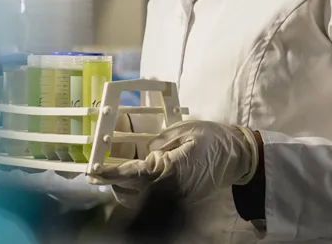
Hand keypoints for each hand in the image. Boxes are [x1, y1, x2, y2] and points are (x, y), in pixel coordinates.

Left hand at [87, 120, 258, 204]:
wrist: (237, 157)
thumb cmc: (213, 139)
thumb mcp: (186, 131)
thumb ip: (162, 143)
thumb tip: (145, 153)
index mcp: (172, 169)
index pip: (134, 174)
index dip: (111, 173)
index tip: (93, 171)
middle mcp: (171, 188)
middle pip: (133, 192)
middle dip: (113, 183)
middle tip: (96, 173)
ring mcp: (175, 197)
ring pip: (140, 200)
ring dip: (123, 190)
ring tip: (112, 176)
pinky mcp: (179, 199)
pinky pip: (151, 200)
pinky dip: (137, 193)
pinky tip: (132, 182)